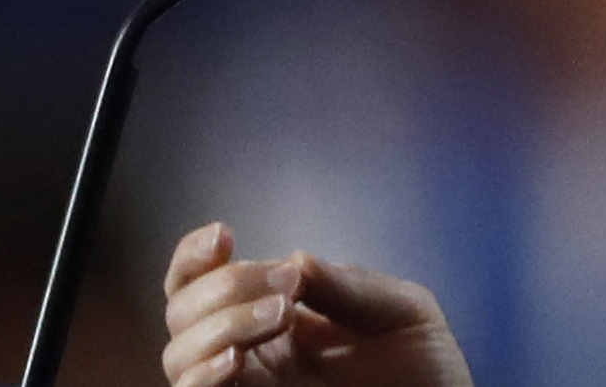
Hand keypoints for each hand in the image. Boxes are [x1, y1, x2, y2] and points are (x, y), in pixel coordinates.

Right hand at [161, 223, 474, 386]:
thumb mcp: (401, 313)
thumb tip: (294, 258)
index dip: (197, 255)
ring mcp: (250, 386)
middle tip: (288, 286)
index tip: (224, 234)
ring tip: (280, 315)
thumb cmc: (426, 369)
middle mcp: (254, 350)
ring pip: (179, 354)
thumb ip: (351, 287)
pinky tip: (235, 360)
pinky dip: (202, 375)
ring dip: (219, 324)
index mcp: (280, 311)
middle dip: (225, 286)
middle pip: (184, 309)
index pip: (208, 279)